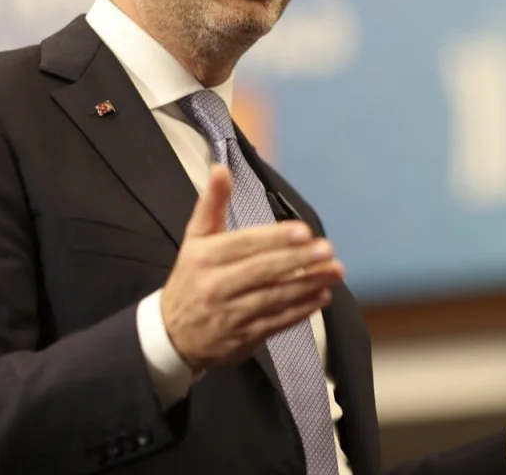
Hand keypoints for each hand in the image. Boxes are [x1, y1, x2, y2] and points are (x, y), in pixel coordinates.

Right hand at [160, 164, 343, 370]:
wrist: (171, 335)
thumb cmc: (191, 278)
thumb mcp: (195, 238)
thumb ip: (211, 203)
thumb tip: (221, 168)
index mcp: (205, 257)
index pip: (244, 244)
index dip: (275, 239)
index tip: (304, 231)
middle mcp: (216, 286)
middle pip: (262, 271)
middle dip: (298, 260)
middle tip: (327, 249)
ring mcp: (230, 314)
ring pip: (274, 297)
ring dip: (308, 284)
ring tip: (334, 271)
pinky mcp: (244, 337)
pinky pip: (277, 322)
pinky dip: (301, 310)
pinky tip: (322, 296)